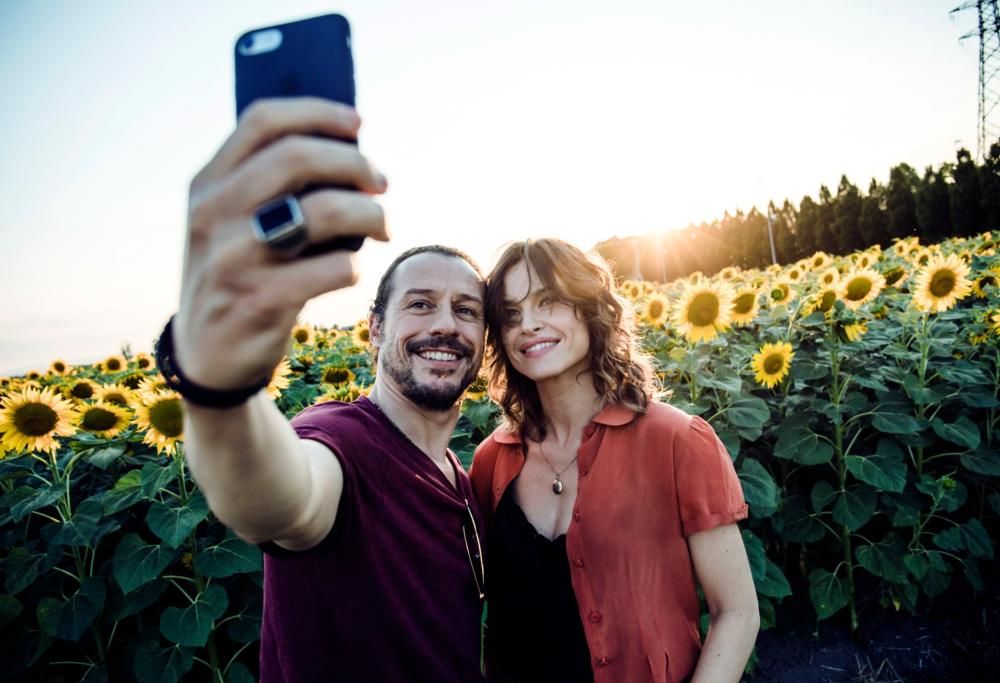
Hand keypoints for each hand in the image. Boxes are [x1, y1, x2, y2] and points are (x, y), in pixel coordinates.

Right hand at [174, 97, 388, 389]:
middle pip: (299, 157)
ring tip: (383, 226)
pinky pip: (334, 269)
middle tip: (381, 182)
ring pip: (325, 211)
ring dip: (370, 213)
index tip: (358, 125)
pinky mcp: (261, 302)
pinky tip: (351, 270)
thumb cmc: (238, 274)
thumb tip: (348, 148)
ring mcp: (234, 260)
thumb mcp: (230, 223)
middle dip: (357, 163)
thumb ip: (266, 185)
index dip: (318, 113)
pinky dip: (354, 265)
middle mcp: (213, 215)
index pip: (262, 121)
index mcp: (206, 185)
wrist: (206, 356)